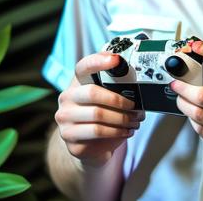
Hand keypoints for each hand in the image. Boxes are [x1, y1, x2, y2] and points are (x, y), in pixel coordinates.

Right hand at [55, 52, 144, 166]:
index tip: (116, 59)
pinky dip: (116, 132)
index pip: (84, 66)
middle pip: (93, 93)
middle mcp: (67, 97)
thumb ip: (115, 84)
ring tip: (134, 121)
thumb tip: (137, 81)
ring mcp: (65, 118)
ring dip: (122, 119)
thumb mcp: (107, 96)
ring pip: (97, 115)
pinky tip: (125, 131)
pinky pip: (97, 132)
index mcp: (77, 81)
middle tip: (135, 107)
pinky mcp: (69, 136)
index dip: (98, 61)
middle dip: (118, 100)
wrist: (88, 142)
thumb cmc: (102, 112)